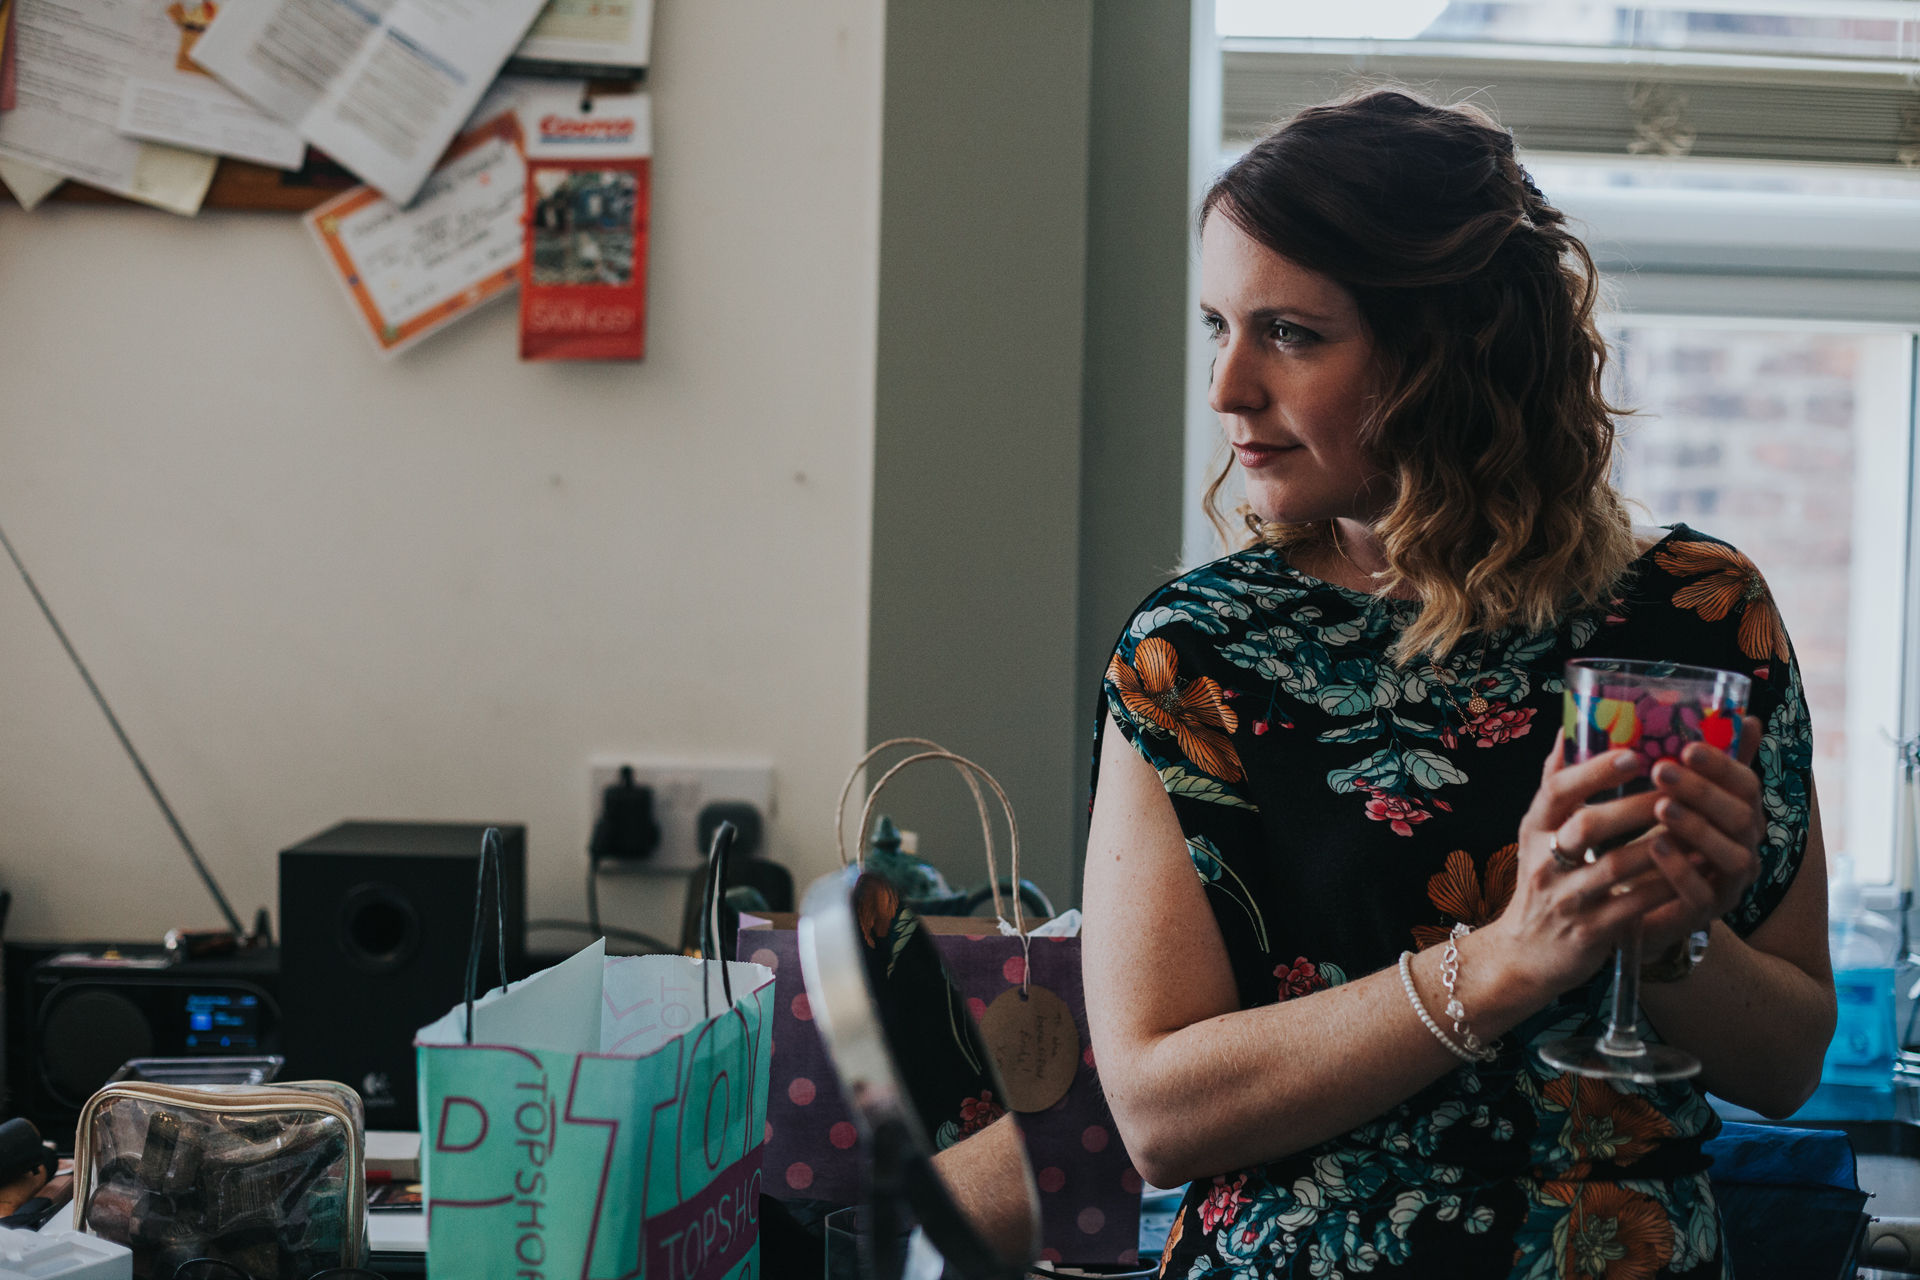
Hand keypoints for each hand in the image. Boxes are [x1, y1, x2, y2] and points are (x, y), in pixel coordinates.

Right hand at [1482, 742, 1679, 1000]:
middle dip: (1637, 806)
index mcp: (1534, 829)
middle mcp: (1544, 861)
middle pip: (1588, 826)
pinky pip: (1633, 905)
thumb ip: (1555, 784)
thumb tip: (1569, 729)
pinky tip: (1695, 868)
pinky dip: (1666, 885)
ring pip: (1616, 866)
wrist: (1525, 953)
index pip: (1556, 791)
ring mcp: (1565, 898)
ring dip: (1660, 844)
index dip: (1593, 771)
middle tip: (1679, 786)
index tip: (1634, 753)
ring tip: (1699, 825)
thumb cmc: (1543, 881)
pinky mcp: (1588, 932)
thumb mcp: (1537, 832)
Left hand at [1635, 715, 1765, 956]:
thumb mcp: (1672, 797)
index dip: (1723, 765)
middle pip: (1742, 817)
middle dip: (1704, 791)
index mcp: (1739, 816)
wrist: (1634, 906)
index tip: (1688, 746)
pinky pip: (1702, 895)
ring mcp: (1728, 885)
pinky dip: (1680, 870)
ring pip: (1732, 856)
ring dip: (1697, 828)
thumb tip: (1722, 714)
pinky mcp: (1703, 915)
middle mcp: (1743, 849)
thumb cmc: (1658, 842)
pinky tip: (1656, 847)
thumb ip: (1691, 763)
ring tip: (1661, 806)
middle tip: (1662, 770)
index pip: (1746, 785)